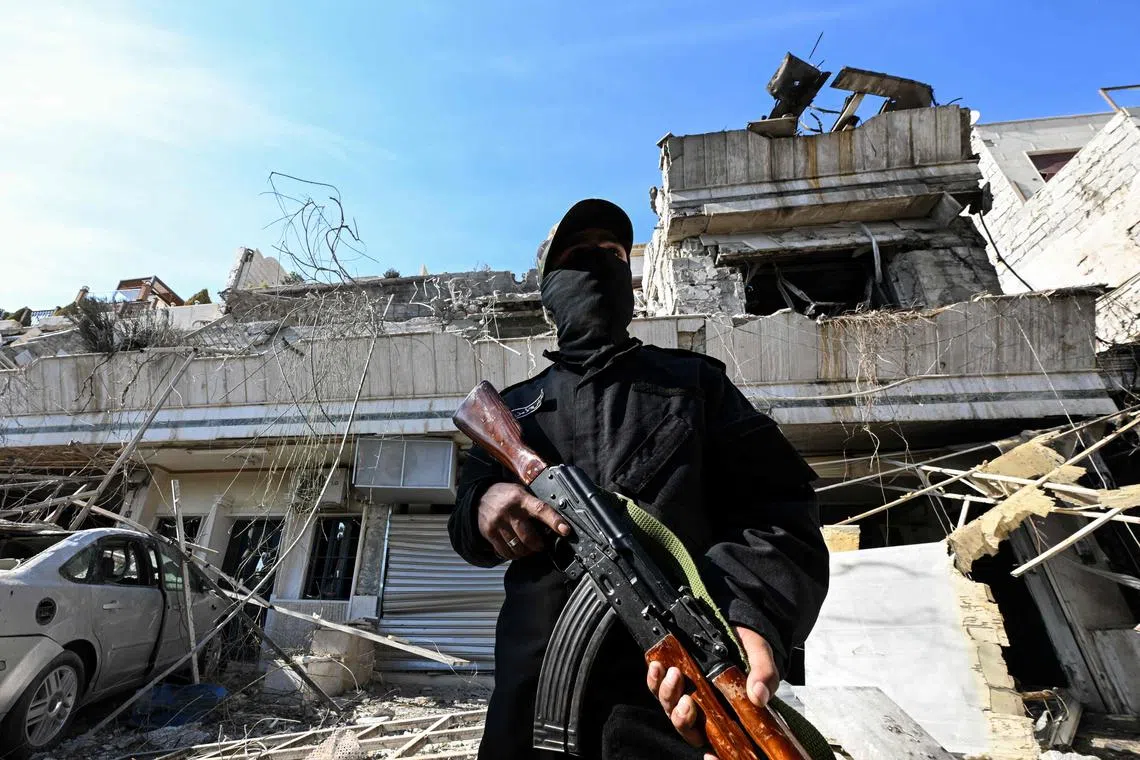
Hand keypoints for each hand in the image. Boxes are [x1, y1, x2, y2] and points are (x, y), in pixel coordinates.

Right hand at [477, 482, 569, 559]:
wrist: (479, 496)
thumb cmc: (506, 495)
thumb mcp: (521, 491)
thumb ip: (534, 504)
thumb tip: (555, 521)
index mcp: (520, 498)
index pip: (540, 509)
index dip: (554, 521)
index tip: (565, 530)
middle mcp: (509, 511)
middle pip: (529, 537)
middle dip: (539, 545)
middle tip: (542, 544)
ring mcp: (497, 523)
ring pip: (518, 547)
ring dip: (527, 552)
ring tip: (529, 548)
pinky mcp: (489, 533)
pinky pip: (505, 552)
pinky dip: (513, 555)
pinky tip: (516, 550)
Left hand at [646, 626, 778, 758]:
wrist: (738, 624)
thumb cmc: (750, 648)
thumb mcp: (761, 658)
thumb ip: (764, 675)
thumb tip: (759, 696)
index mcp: (729, 714)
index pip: (718, 743)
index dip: (712, 754)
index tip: (709, 754)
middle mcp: (706, 710)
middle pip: (688, 728)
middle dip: (683, 718)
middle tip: (688, 700)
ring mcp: (688, 695)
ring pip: (670, 709)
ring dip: (668, 695)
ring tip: (674, 675)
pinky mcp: (674, 678)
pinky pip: (657, 686)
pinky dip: (654, 679)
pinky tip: (656, 667)